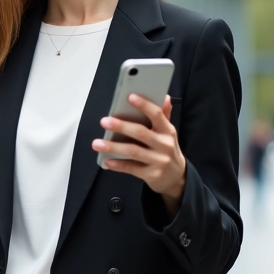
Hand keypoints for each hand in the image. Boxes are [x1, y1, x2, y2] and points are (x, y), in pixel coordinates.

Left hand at [92, 94, 185, 215]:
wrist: (176, 177)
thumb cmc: (167, 149)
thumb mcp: (168, 133)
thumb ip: (164, 115)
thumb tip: (165, 96)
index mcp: (168, 131)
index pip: (157, 115)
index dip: (144, 105)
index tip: (130, 97)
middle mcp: (164, 145)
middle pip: (141, 133)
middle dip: (121, 126)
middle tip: (104, 122)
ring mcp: (159, 161)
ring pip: (133, 151)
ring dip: (113, 147)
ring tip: (96, 143)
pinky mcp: (152, 174)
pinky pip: (131, 168)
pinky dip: (118, 165)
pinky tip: (106, 160)